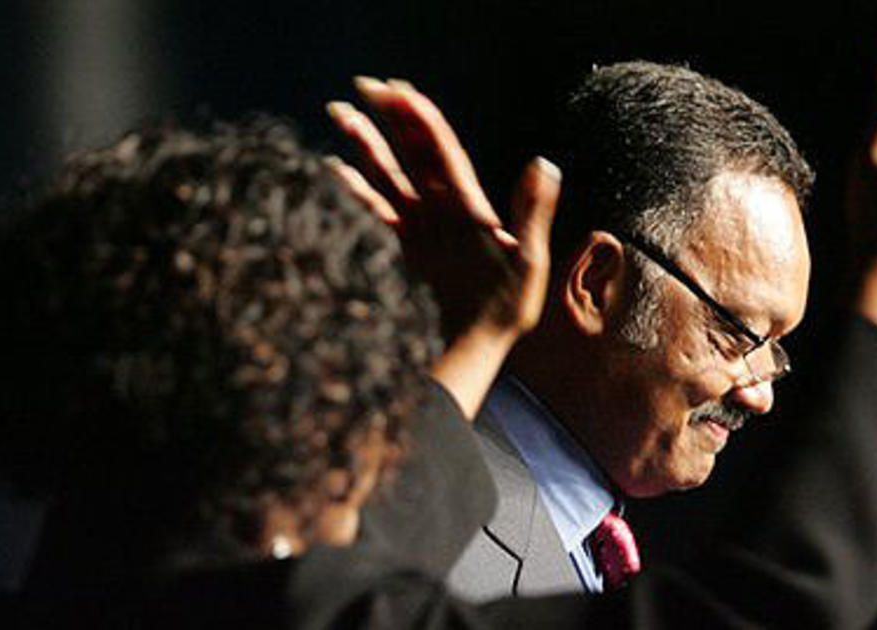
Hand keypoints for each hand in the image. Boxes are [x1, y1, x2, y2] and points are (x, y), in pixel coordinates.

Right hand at [325, 78, 559, 414]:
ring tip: (339, 113)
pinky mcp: (401, 250)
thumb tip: (544, 163)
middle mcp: (441, 210)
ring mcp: (419, 229)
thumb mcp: (527, 260)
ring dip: (366, 145)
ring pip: (388, 176)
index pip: (441, 152)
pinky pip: (374, 212)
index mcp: (469, 207)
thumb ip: (532, 212)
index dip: (421, 119)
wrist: (479, 347)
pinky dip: (354, 190)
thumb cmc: (508, 309)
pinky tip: (332, 171)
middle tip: (364, 85)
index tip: (399, 90)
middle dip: (390, 118)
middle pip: (412, 153)